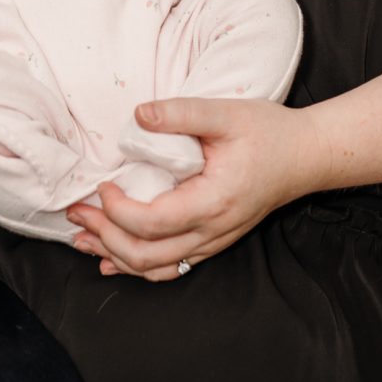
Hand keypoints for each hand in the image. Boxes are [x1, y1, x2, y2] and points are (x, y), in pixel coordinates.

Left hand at [67, 97, 319, 280]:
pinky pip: (170, 266)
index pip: (153, 222)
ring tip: (82, 238)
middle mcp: (213, 231)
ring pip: (155, 268)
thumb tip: (137, 115)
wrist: (305, 156)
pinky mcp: (213, 240)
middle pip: (146, 255)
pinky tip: (112, 260)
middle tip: (76, 212)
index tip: (103, 185)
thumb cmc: (268, 132)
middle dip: (104, 236)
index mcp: (213, 202)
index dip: (119, 211)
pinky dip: (137, 266)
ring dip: (115, 256)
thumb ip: (180, 113)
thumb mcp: (225, 113)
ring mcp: (214, 241)